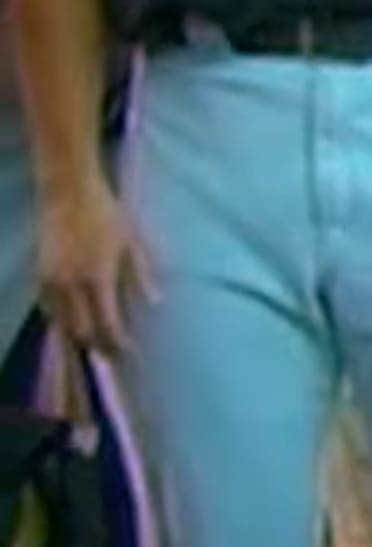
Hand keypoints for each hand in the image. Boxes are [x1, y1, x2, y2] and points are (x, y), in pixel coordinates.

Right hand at [36, 181, 147, 357]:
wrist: (67, 191)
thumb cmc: (106, 214)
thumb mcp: (132, 243)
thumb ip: (143, 275)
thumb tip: (156, 303)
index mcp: (98, 277)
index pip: (107, 323)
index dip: (119, 343)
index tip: (132, 353)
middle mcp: (71, 284)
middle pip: (82, 330)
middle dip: (99, 346)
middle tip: (116, 356)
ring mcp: (51, 280)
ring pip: (62, 323)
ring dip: (80, 336)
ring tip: (97, 345)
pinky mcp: (39, 274)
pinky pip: (48, 309)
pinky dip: (62, 321)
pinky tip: (75, 324)